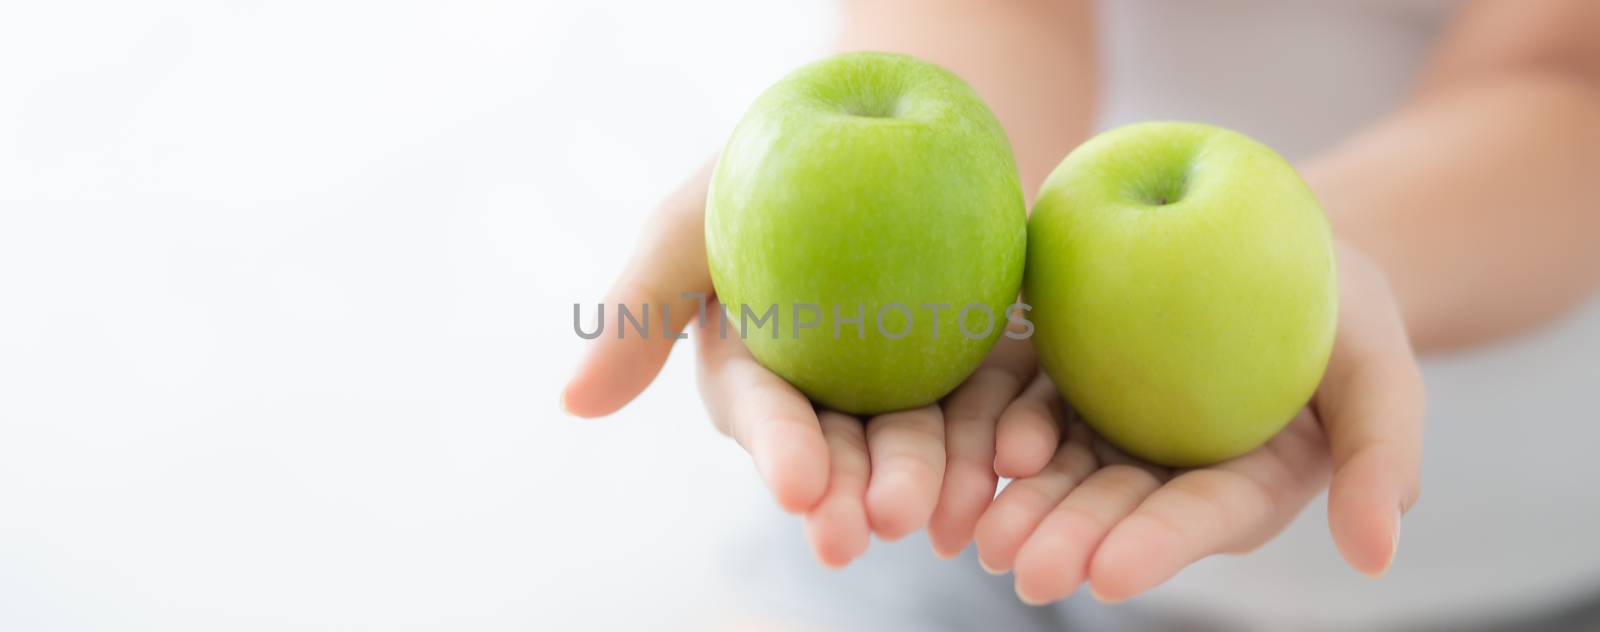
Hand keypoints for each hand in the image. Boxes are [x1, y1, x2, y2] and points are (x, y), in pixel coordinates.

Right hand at [562, 165, 1033, 565]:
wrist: (874, 127)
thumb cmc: (760, 172)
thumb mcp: (690, 223)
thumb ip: (639, 308)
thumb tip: (574, 404)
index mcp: (759, 379)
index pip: (767, 419)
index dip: (782, 453)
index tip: (799, 487)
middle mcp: (831, 398)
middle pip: (850, 449)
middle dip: (865, 490)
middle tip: (885, 523)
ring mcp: (908, 383)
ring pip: (926, 440)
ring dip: (938, 479)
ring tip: (955, 512)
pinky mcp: (979, 359)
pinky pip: (998, 402)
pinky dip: (1007, 437)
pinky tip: (1022, 466)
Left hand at [972, 243, 1423, 603]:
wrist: (1271, 233)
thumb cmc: (1344, 305)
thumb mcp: (1381, 366)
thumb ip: (1379, 456)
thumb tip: (1378, 558)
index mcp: (1241, 483)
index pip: (1197, 518)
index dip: (1156, 546)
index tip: (1112, 574)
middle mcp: (1164, 467)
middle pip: (1112, 506)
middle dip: (1067, 538)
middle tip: (1021, 568)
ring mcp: (1106, 423)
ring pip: (1054, 467)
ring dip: (1016, 501)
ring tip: (976, 533)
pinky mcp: (1061, 373)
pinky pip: (1017, 402)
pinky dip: (988, 431)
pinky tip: (960, 457)